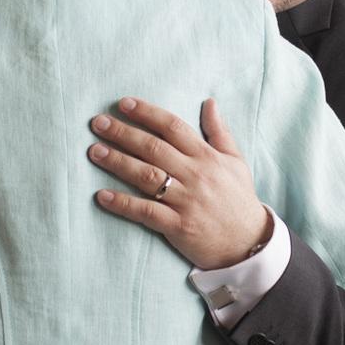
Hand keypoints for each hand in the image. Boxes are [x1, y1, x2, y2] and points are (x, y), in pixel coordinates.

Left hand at [88, 97, 270, 269]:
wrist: (249, 243)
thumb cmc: (239, 199)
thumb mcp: (235, 161)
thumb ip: (219, 131)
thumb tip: (209, 101)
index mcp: (207, 156)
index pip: (173, 127)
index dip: (147, 113)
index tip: (123, 104)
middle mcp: (195, 175)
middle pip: (154, 148)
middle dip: (123, 133)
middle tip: (97, 123)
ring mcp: (186, 201)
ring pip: (147, 176)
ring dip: (118, 162)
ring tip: (94, 151)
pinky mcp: (179, 226)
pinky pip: (146, 212)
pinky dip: (123, 204)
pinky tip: (102, 196)